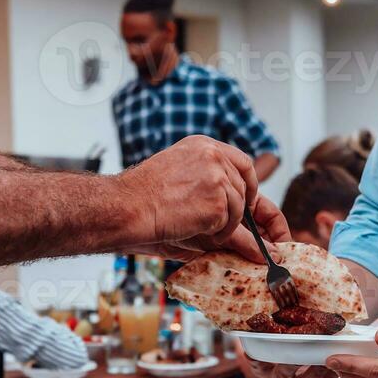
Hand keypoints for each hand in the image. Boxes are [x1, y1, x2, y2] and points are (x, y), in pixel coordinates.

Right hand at [120, 136, 289, 261]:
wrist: (130, 206)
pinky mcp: (218, 203)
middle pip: (242, 185)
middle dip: (238, 207)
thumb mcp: (176, 167)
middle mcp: (213, 156)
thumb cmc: (142, 194)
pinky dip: (218, 233)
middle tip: (227, 221)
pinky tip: (197, 231)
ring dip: (225, 222)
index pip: (242, 161)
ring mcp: (217, 179)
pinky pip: (230, 223)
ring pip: (238, 206)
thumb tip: (225, 185)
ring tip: (202, 228)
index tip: (248, 197)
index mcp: (203, 145)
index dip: (248, 182)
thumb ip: (202, 170)